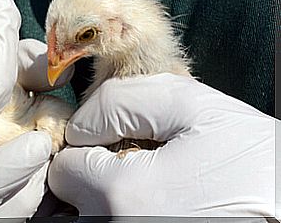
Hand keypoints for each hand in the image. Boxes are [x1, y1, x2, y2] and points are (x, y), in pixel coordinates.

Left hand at [48, 74, 278, 217]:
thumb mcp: (191, 107)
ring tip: (146, 181)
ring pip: (86, 217)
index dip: (88, 146)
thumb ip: (121, 102)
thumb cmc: (249, 163)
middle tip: (134, 160)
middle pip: (70, 199)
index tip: (115, 141)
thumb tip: (81, 124)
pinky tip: (152, 199)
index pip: (64, 167)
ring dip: (101, 196)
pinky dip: (116, 210)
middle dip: (92, 173)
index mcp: (120, 196)